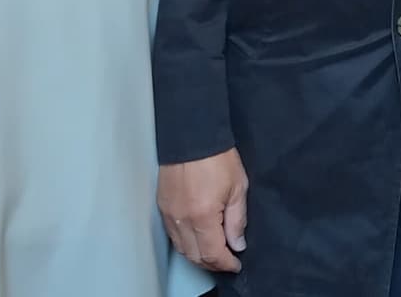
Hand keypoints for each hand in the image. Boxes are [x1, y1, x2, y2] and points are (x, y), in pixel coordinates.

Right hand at [159, 148, 248, 272]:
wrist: (192, 136)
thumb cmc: (218, 158)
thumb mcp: (237, 188)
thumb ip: (237, 220)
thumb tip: (237, 244)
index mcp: (202, 216)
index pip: (212, 253)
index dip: (226, 263)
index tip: (236, 264)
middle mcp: (181, 220)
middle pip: (195, 256)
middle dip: (212, 263)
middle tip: (227, 261)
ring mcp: (169, 214)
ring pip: (182, 248)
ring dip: (198, 255)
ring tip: (214, 253)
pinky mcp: (162, 207)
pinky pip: (173, 235)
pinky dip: (186, 243)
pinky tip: (197, 239)